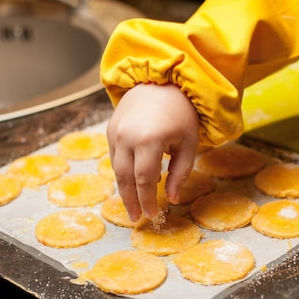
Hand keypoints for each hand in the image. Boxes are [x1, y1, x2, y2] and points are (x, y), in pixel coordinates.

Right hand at [107, 83, 198, 220]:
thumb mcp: (188, 143)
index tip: (151, 215)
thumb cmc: (180, 113)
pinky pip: (114, 157)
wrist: (160, 80)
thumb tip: (172, 198)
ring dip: (124, 190)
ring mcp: (115, 133)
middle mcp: (127, 137)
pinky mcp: (110, 130)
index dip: (146, 200)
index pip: (144, 180)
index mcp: (149, 140)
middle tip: (137, 218)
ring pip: (116, 170)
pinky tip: (132, 183)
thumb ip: (180, 172)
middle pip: (125, 178)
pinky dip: (122, 172)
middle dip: (131, 201)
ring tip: (132, 206)